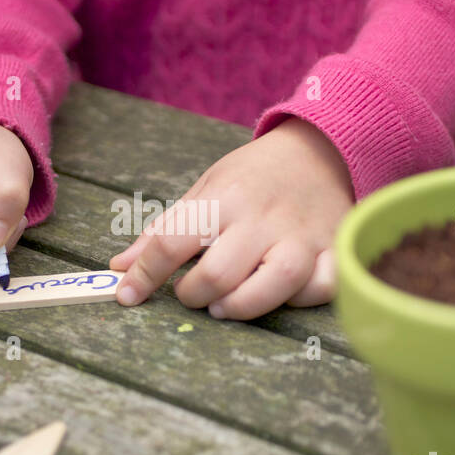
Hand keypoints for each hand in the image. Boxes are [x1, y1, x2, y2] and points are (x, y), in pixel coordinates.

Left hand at [109, 118, 353, 318]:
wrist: (320, 149)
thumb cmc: (253, 176)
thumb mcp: (205, 189)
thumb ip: (164, 231)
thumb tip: (119, 267)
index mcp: (224, 197)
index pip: (172, 241)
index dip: (143, 275)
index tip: (128, 295)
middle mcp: (262, 216)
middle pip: (220, 272)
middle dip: (193, 295)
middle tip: (191, 294)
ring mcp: (303, 234)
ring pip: (276, 283)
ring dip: (242, 305)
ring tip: (225, 306)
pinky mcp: (335, 247)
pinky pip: (323, 286)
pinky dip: (303, 299)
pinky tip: (283, 295)